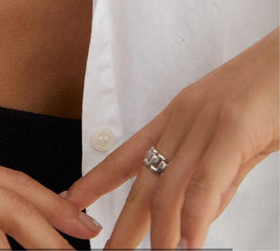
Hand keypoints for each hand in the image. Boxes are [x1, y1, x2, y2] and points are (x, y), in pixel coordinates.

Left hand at [64, 28, 278, 249]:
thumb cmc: (267, 95)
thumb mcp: (233, 139)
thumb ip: (216, 177)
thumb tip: (197, 217)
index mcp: (177, 116)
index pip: (128, 153)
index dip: (98, 179)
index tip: (72, 200)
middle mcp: (183, 117)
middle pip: (144, 178)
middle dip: (125, 221)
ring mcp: (206, 121)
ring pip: (170, 184)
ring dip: (162, 231)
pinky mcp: (233, 128)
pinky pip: (206, 180)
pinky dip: (195, 217)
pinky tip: (189, 243)